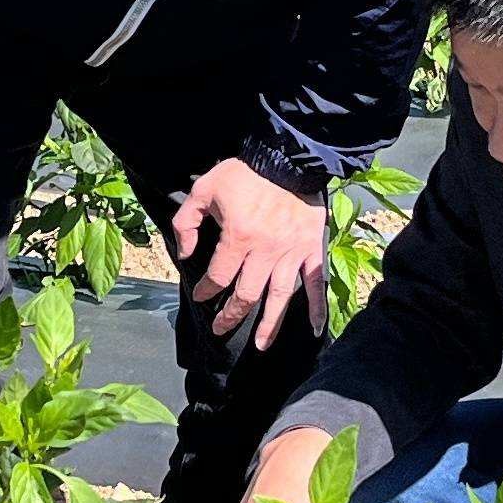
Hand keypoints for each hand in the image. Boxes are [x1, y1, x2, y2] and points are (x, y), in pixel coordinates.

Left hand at [169, 157, 328, 351]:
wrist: (286, 157)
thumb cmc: (244, 173)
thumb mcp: (204, 189)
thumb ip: (187, 222)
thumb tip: (186, 254)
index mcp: (239, 238)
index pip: (218, 277)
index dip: (207, 291)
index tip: (202, 296)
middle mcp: (266, 251)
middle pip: (246, 295)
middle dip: (230, 316)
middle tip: (221, 328)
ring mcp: (292, 253)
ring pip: (279, 298)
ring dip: (269, 325)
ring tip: (260, 345)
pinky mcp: (311, 249)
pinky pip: (315, 283)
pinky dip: (316, 307)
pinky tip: (314, 328)